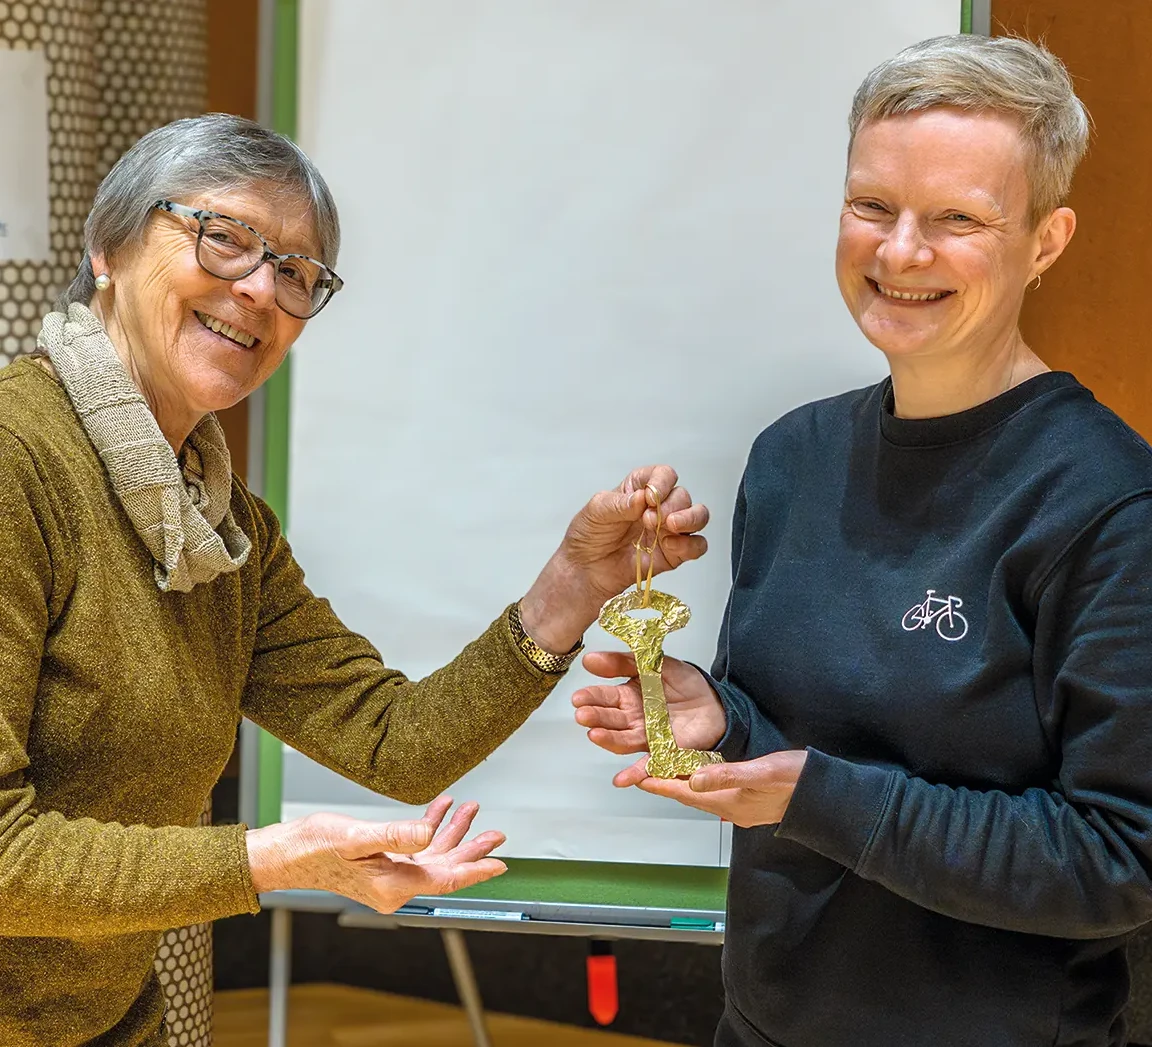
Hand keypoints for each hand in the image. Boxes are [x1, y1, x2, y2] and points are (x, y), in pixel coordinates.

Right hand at [246, 796, 507, 911]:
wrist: (285, 854)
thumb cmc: (314, 847)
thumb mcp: (357, 836)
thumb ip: (396, 834)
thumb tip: (429, 833)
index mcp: (393, 887)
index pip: (445, 880)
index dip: (475, 869)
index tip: (500, 863)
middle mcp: (395, 886)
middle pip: (445, 868)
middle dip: (471, 848)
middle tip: (496, 833)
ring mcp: (390, 877)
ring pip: (433, 856)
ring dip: (452, 833)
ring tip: (470, 810)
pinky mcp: (383, 864)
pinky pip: (416, 849)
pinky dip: (429, 828)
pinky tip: (439, 809)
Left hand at [520, 466, 709, 652]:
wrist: (585, 571)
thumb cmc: (588, 537)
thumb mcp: (595, 512)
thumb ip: (619, 503)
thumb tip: (641, 497)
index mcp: (639, 489)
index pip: (663, 474)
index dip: (662, 482)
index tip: (651, 496)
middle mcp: (658, 507)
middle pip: (682, 496)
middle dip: (671, 505)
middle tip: (650, 519)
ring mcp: (668, 530)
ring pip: (698, 517)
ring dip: (690, 519)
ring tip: (670, 526)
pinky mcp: (673, 554)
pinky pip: (697, 546)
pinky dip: (691, 545)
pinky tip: (671, 545)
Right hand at [572, 652, 726, 775]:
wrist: (716, 704)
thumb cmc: (687, 684)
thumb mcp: (656, 663)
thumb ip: (625, 662)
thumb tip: (592, 659)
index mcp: (629, 696)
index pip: (604, 697)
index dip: (590, 697)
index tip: (578, 697)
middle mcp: (633, 719)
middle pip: (609, 719)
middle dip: (594, 717)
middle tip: (583, 715)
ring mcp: (646, 737)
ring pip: (622, 740)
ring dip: (607, 739)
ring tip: (595, 734)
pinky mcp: (662, 752)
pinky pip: (647, 765)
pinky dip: (634, 774)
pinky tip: (622, 779)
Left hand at [614, 751, 808, 827]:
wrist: (828, 797)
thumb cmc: (798, 780)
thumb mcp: (762, 772)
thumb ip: (727, 776)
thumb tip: (693, 779)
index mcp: (730, 802)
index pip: (685, 793)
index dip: (660, 784)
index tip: (637, 778)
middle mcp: (732, 809)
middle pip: (690, 796)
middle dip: (667, 784)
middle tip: (644, 772)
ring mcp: (743, 808)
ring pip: (703, 796)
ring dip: (684, 784)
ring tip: (666, 772)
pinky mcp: (752, 803)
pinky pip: (718, 795)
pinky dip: (703, 784)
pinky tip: (702, 777)